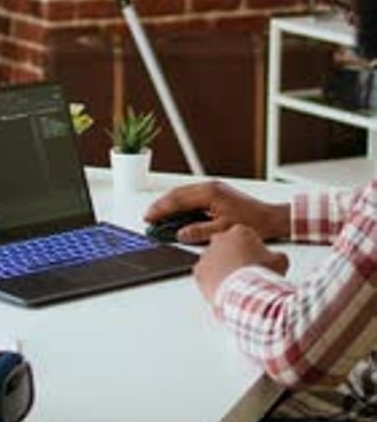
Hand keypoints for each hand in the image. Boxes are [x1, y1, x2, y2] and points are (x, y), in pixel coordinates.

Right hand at [144, 179, 289, 244]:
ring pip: (184, 194)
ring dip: (170, 204)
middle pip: (178, 193)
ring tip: (158, 216)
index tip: (149, 217)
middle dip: (161, 205)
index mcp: (210, 193)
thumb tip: (181, 234)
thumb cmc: (252, 223)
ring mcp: (213, 188)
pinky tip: (176, 213)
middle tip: (148, 217)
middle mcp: (210, 187)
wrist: (272, 217)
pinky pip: (193, 196)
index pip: (178, 199)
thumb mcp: (223, 230)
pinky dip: (181, 204)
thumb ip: (200, 232)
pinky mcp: (217, 193)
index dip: (161, 209)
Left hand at [193, 224, 289, 304]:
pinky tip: (223, 288)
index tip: (254, 260)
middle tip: (243, 271)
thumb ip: (277, 256)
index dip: (249, 249)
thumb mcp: (280, 262)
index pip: (242, 236)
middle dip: (232, 256)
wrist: (247, 293)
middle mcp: (220, 239)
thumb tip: (279, 259)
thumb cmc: (261, 275)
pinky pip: (203, 275)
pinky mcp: (198, 271)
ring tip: (234, 283)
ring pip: (213, 260)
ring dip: (221, 269)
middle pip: (225, 246)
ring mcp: (207, 254)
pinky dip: (211, 281)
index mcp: (240, 232)